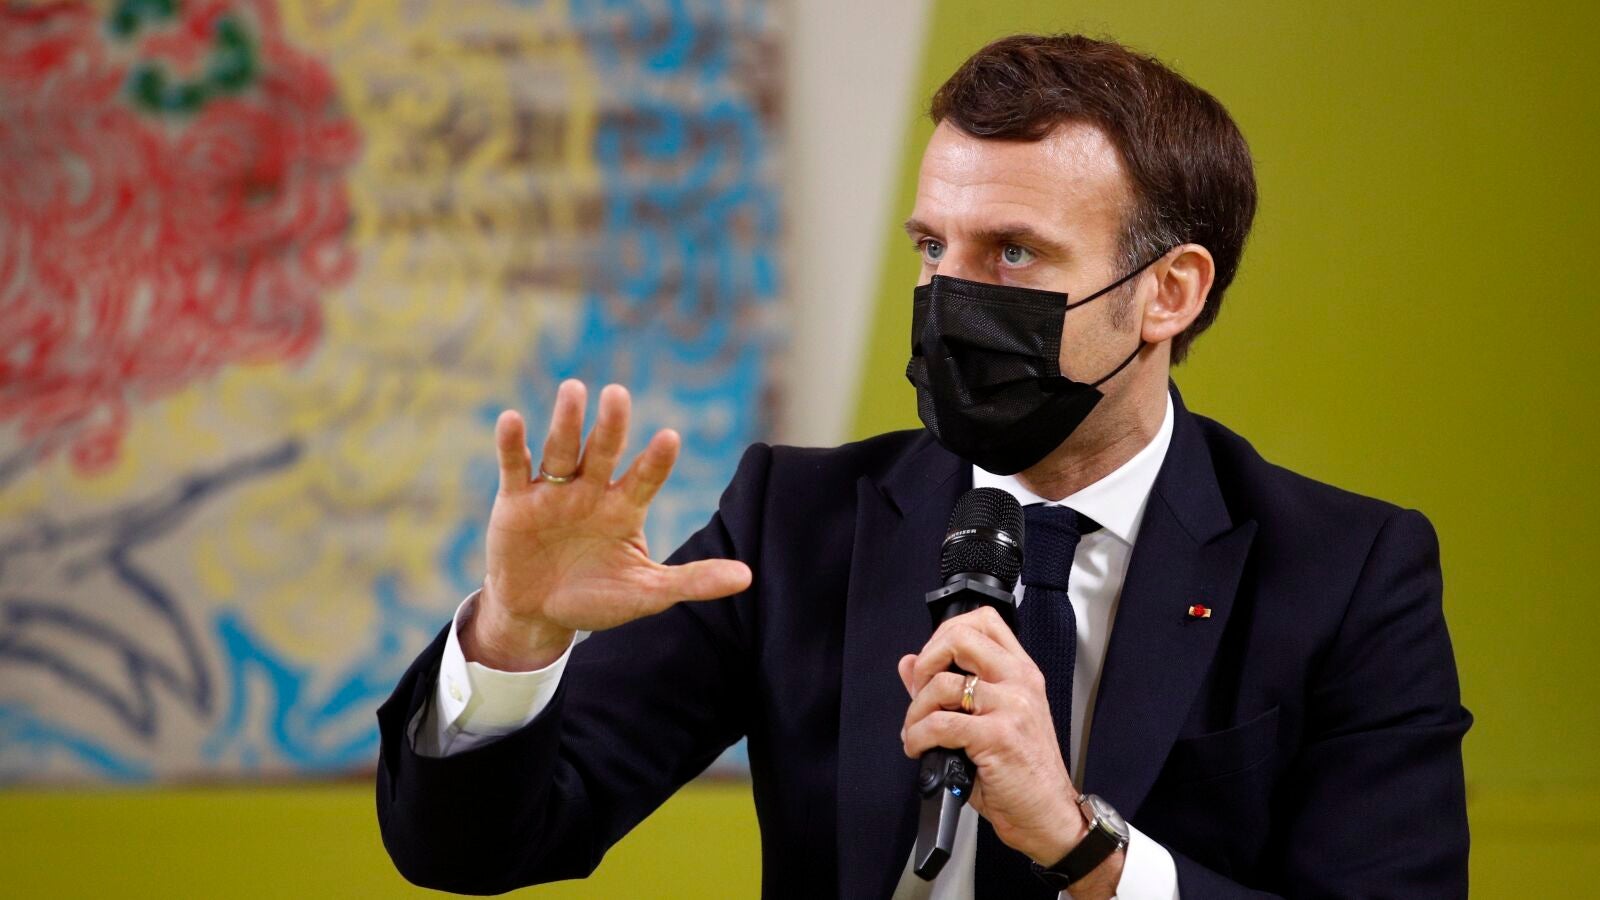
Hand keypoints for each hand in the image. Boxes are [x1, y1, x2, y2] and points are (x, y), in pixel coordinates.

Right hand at [464, 379, 752, 669]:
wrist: (538, 615)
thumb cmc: (596, 599)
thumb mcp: (646, 593)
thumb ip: (693, 581)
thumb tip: (748, 577)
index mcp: (625, 508)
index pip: (644, 477)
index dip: (656, 460)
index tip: (670, 438)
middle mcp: (591, 491)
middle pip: (603, 452)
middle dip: (610, 425)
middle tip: (617, 394)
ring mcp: (553, 492)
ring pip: (562, 450)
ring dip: (566, 422)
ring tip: (573, 390)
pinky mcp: (516, 501)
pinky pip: (515, 467)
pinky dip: (513, 444)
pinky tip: (512, 419)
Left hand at [897, 606, 1087, 865]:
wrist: (1049, 814)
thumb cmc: (1022, 773)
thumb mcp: (990, 721)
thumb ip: (950, 688)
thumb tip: (909, 664)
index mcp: (1021, 672)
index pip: (984, 621)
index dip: (946, 633)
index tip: (932, 661)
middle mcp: (1019, 682)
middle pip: (961, 636)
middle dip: (927, 660)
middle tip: (920, 690)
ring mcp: (1011, 706)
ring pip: (942, 684)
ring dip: (915, 711)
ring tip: (916, 730)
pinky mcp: (998, 736)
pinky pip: (940, 724)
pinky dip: (918, 736)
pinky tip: (919, 748)